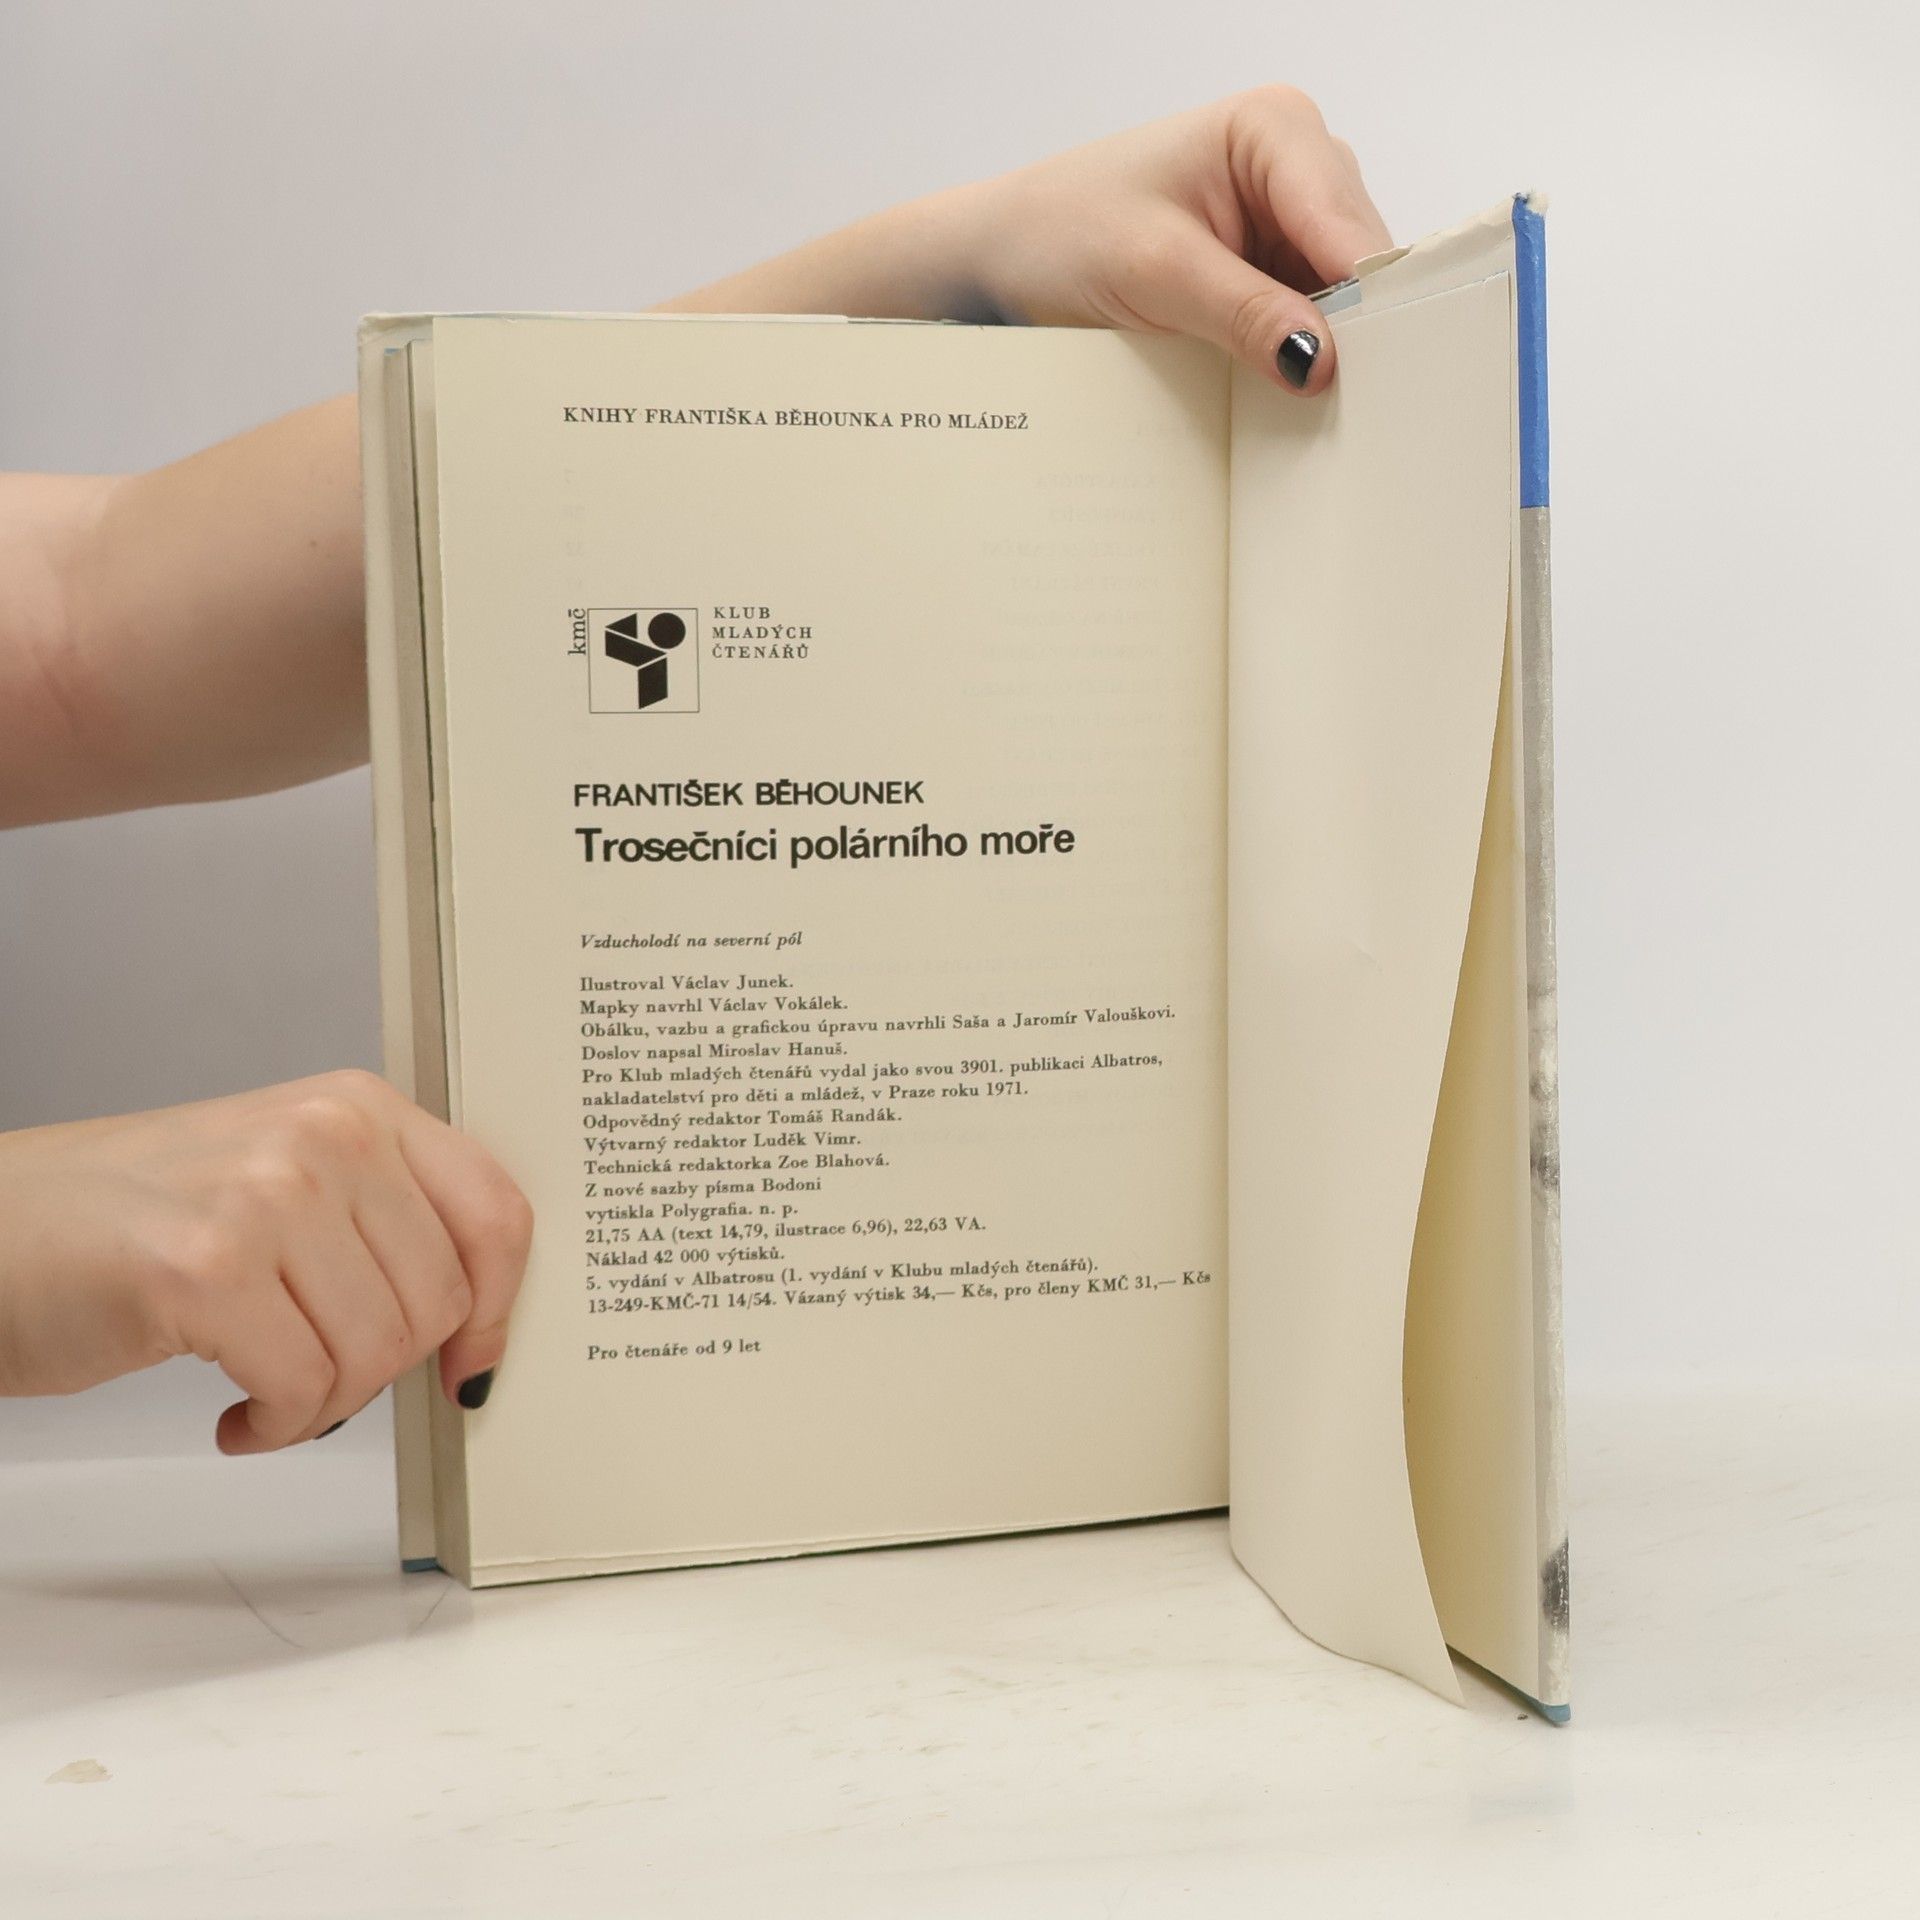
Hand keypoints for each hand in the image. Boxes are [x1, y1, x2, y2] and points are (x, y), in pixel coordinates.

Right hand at [0, 1070, 532, 1451]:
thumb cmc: (134, 1220)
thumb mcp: (286, 1182)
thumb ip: (384, 1223)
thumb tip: (478, 1320)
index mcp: (358, 1107)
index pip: (496, 1211)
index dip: (500, 1308)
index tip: (475, 1362)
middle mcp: (324, 1136)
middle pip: (441, 1299)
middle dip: (388, 1368)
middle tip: (323, 1374)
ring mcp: (267, 1196)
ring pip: (377, 1352)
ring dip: (327, 1404)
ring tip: (273, 1391)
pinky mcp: (205, 1270)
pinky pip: (305, 1390)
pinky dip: (279, 1427)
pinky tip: (239, 1416)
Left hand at [965, 88, 1391, 393]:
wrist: (1004, 254)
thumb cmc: (1061, 233)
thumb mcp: (1156, 274)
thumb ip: (1244, 313)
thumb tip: (1321, 361)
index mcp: (1275, 129)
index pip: (1347, 226)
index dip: (1364, 302)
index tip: (1364, 376)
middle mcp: (1294, 161)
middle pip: (1357, 259)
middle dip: (1351, 327)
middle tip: (1341, 403)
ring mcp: (1282, 214)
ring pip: (1340, 293)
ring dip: (1326, 346)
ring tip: (1310, 401)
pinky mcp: (1264, 262)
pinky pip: (1306, 313)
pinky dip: (1298, 351)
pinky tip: (1285, 385)